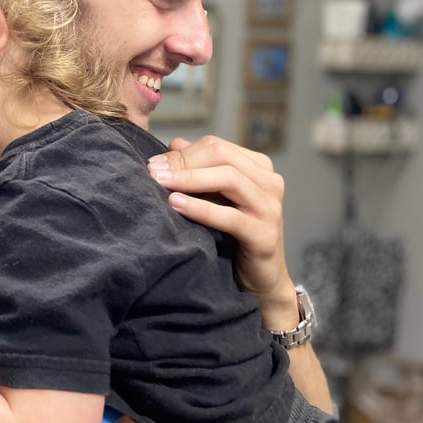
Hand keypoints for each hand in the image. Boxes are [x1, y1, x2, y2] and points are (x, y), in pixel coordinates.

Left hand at [148, 135, 295, 317]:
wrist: (259, 279)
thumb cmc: (232, 235)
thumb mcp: (214, 197)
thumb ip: (198, 169)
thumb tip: (174, 143)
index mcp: (258, 167)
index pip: (215, 146)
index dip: (182, 152)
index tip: (153, 163)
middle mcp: (270, 182)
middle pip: (221, 156)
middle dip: (183, 162)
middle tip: (152, 171)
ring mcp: (270, 207)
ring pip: (228, 179)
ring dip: (189, 179)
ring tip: (160, 183)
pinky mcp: (265, 235)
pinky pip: (230, 216)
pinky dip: (201, 207)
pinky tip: (176, 204)